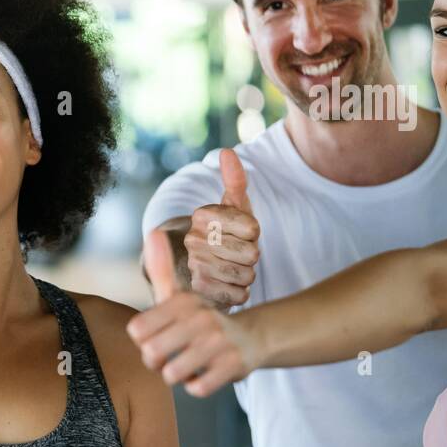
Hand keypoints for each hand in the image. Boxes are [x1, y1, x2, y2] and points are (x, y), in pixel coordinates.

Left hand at [128, 229, 257, 396]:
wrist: (251, 338)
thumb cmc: (201, 319)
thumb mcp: (180, 294)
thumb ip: (161, 269)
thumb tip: (153, 231)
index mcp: (183, 300)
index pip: (137, 331)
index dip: (143, 341)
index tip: (158, 336)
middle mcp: (201, 318)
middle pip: (151, 354)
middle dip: (156, 362)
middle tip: (169, 357)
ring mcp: (219, 342)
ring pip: (172, 374)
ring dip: (176, 375)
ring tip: (187, 365)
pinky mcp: (233, 365)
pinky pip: (197, 389)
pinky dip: (196, 386)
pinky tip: (205, 373)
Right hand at [183, 148, 259, 307]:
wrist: (199, 268)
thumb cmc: (224, 234)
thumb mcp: (232, 206)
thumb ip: (234, 180)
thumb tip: (226, 152)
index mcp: (202, 215)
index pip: (253, 228)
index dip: (254, 233)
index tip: (242, 233)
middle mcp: (193, 239)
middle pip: (252, 253)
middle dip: (251, 256)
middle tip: (237, 254)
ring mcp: (194, 266)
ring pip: (246, 275)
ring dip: (246, 275)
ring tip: (233, 269)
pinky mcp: (199, 291)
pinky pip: (239, 295)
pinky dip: (239, 292)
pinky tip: (228, 285)